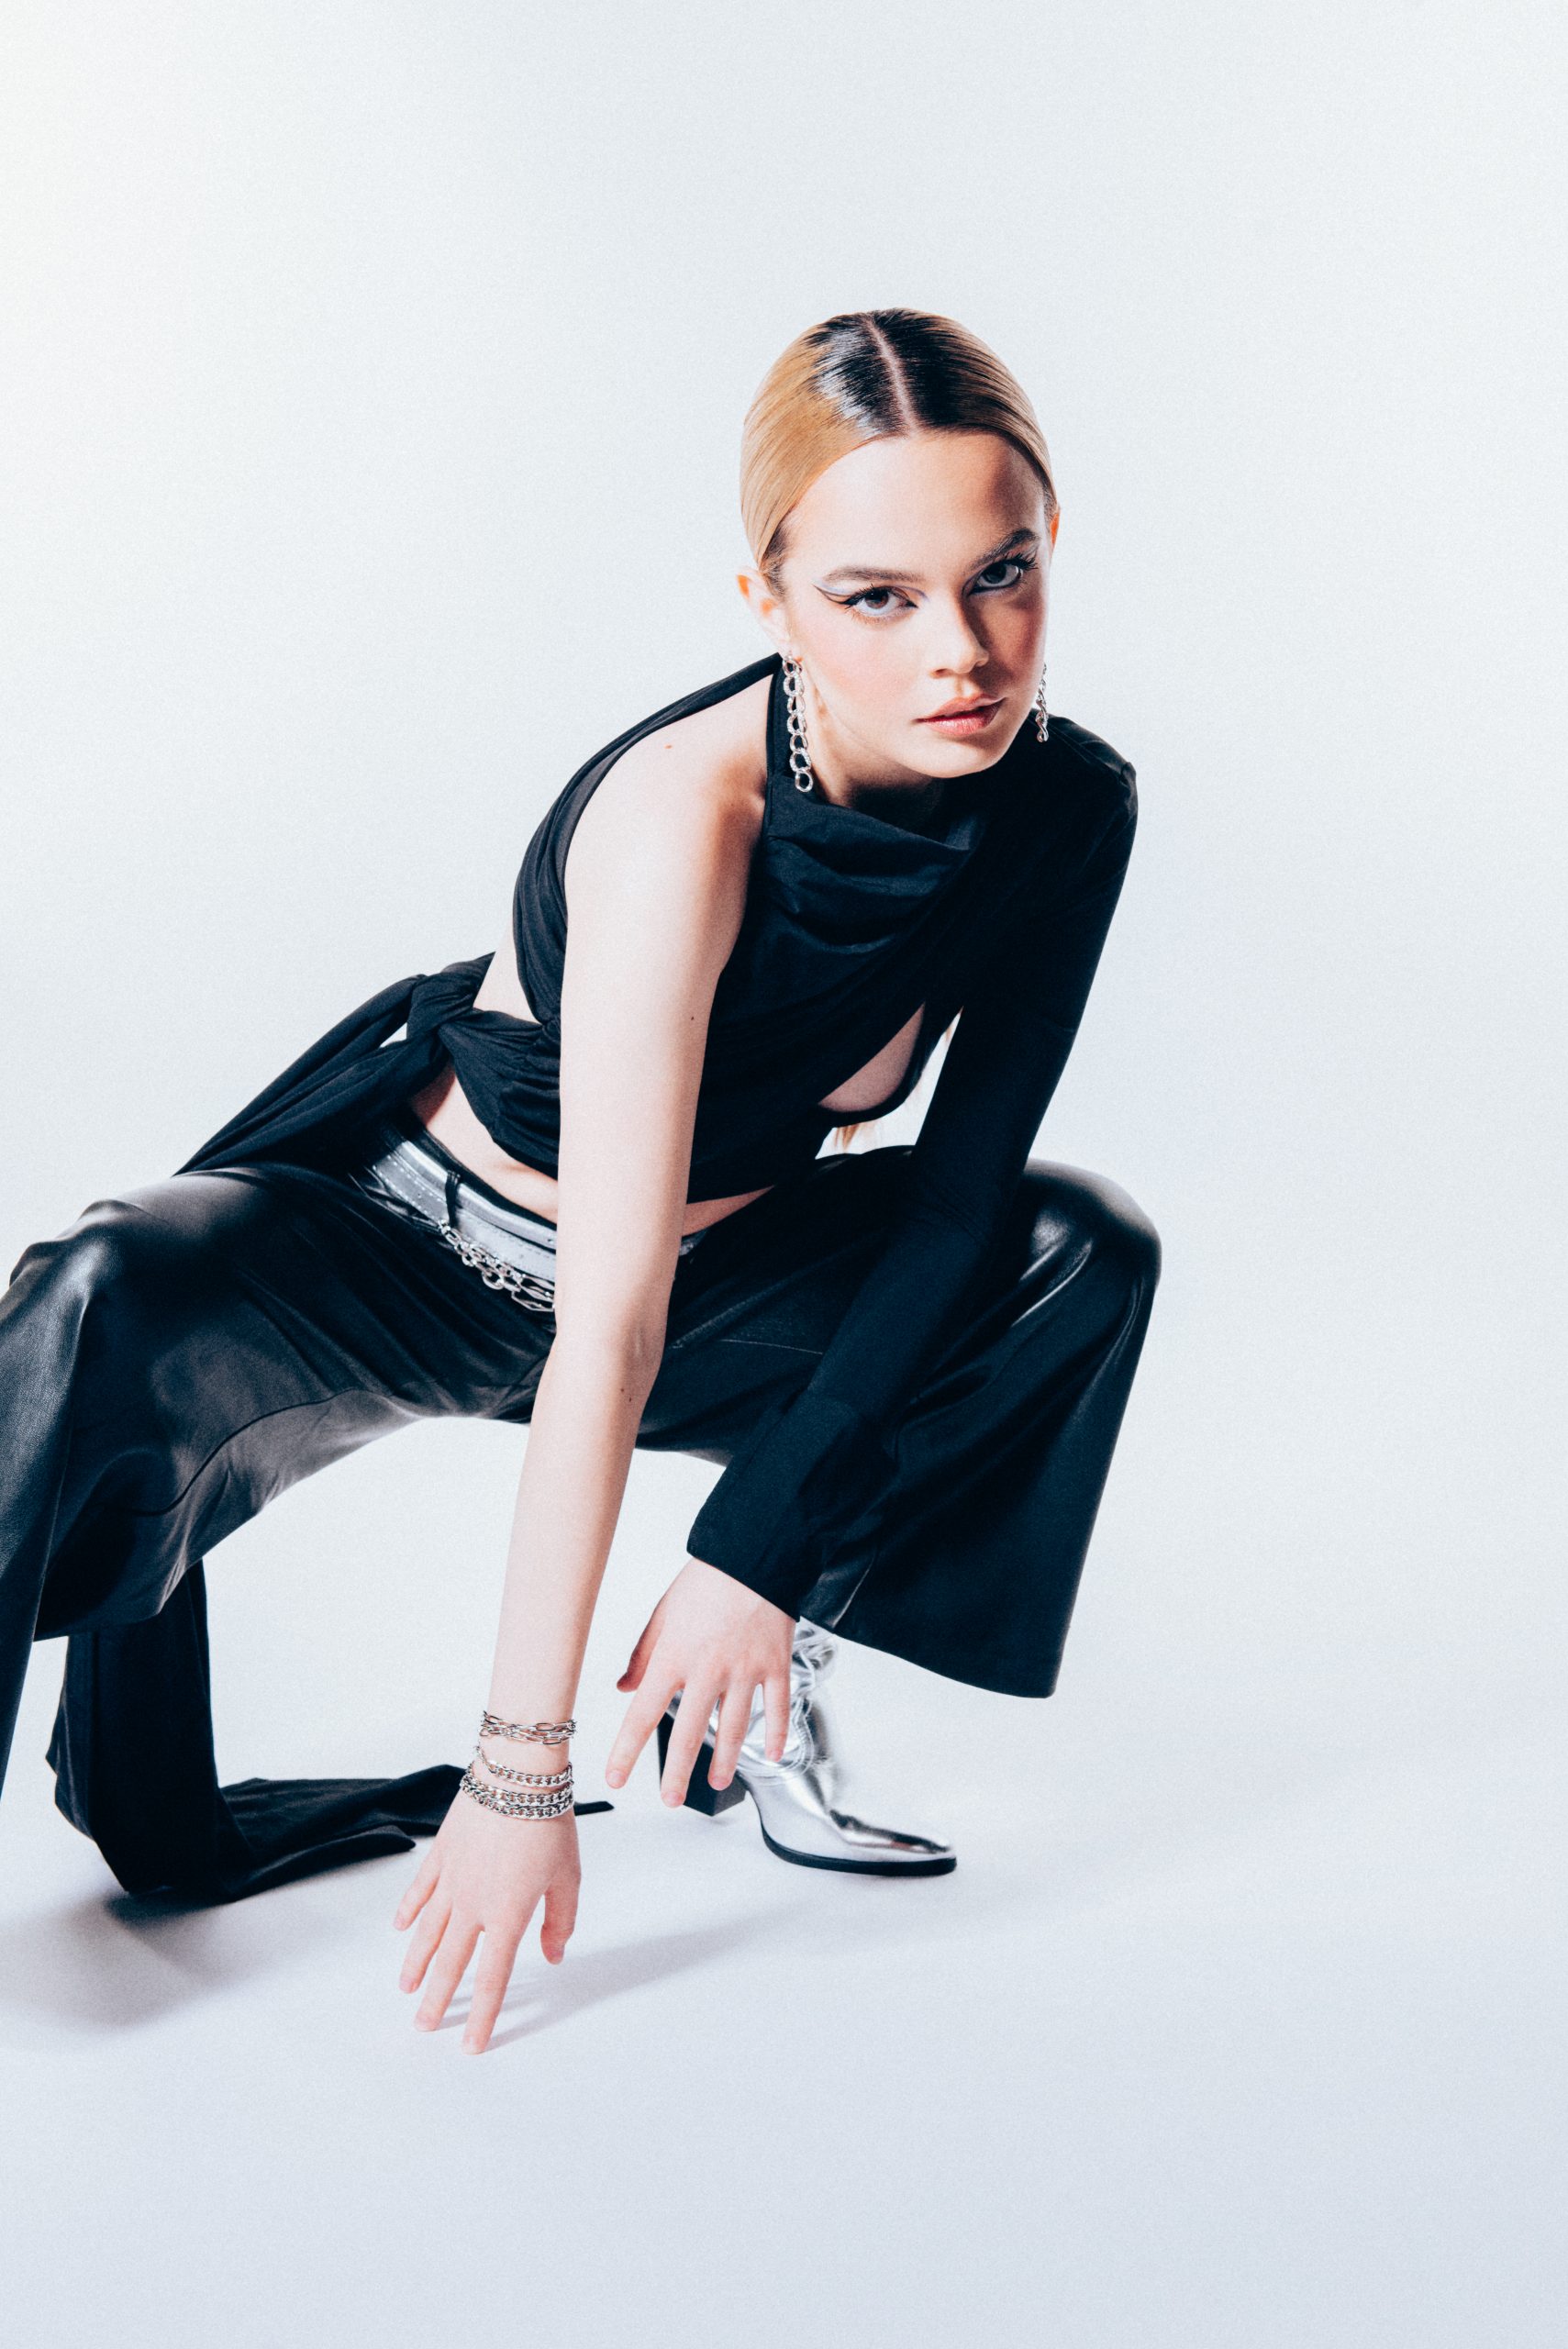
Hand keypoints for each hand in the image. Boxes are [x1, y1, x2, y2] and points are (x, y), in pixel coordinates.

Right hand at [394, 1785, 578, 2053]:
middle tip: (424, 2026)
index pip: (494, 1978)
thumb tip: (552, 1956)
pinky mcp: (440, 1853)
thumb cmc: (548, 1822)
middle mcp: (473, 1905)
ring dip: (416, 1963)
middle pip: (450, 1963)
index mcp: (508, 1915)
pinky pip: (420, 1890)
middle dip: (438, 1999)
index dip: (483, 2014)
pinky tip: (400, 1928)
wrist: (516, 1774)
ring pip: (427, 1931)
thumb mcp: (568, 1876)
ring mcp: (451, 1879)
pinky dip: (409, 1910)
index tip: (471, 2045)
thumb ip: (559, 1921)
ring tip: (407, 1987)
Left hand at [607, 1555, 793, 1804]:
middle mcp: (708, 1669)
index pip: (642, 1713)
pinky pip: (777, 1708)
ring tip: (717, 1781)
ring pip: (735, 1728)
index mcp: (674, 1656)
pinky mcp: (775, 1665)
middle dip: (677, 1773)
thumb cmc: (707, 1580)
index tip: (616, 1778)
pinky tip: (771, 1755)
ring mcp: (745, 1670)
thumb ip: (642, 1655)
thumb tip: (623, 1688)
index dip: (627, 1750)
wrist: (755, 1554)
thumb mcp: (664, 1613)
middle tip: (670, 1799)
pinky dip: (776, 1735)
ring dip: (725, 1760)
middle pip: (688, 1733)